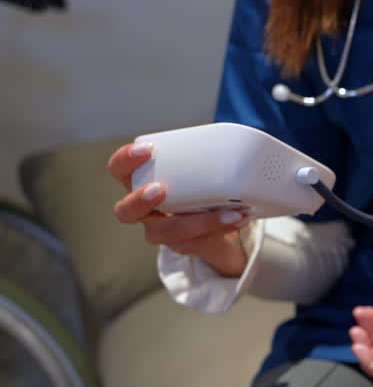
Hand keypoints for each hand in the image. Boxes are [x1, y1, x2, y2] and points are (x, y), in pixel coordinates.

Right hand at [107, 142, 248, 276]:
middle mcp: (144, 211)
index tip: (148, 149)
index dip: (125, 159)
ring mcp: (161, 232)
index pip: (119, 169)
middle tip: (160, 189)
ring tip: (230, 212)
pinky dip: (220, 227)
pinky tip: (239, 218)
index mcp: (141, 183)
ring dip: (199, 221)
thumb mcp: (201, 171)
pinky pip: (197, 241)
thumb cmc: (202, 190)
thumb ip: (206, 157)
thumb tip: (235, 140)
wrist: (222, 224)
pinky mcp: (183, 246)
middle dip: (140, 200)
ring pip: (167, 231)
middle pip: (125, 211)